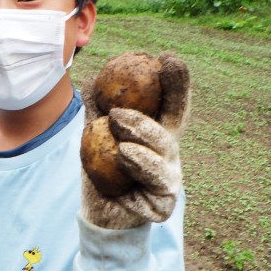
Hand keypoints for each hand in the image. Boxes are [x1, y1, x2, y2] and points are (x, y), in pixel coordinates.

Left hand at [80, 52, 189, 228]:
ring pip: (163, 157)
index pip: (172, 103)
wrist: (99, 213)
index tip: (167, 57)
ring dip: (143, 144)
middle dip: (158, 111)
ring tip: (122, 143)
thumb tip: (93, 76)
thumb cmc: (101, 171)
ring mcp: (169, 179)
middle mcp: (168, 153)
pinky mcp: (162, 204)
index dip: (176, 81)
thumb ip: (97, 109)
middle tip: (121, 109)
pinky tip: (125, 159)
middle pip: (171, 127)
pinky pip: (154, 188)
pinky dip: (139, 172)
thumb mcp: (95, 136)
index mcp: (157, 132)